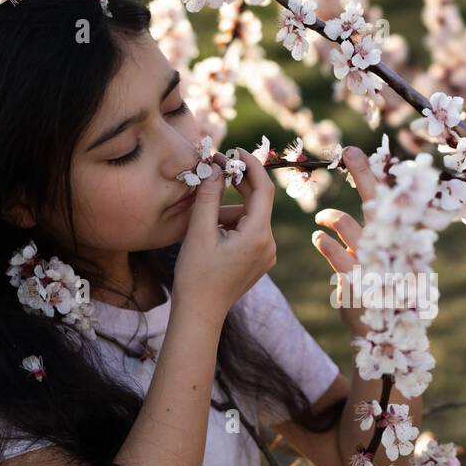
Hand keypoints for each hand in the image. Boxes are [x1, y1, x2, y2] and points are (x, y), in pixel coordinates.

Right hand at [174, 149, 276, 327]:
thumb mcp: (198, 232)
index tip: (234, 151)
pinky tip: (210, 234)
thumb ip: (208, 197)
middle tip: (214, 169)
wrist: (200, 313)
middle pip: (257, 203)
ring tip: (202, 223)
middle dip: (236, 185)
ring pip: (249, 218)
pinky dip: (231, 225)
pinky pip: (248, 232)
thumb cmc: (196, 275)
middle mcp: (269, 244)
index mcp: (258, 235)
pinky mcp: (258, 261)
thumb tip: (214, 168)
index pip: (263, 189)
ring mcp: (266, 254)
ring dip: (227, 210)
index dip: (250, 166)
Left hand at [311, 146, 377, 337]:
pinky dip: (324, 242)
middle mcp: (391, 248)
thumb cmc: (381, 300)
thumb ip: (367, 243)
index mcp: (398, 242)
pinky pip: (336, 252)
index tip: (353, 151)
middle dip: (364, 174)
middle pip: (377, 203)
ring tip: (320, 220)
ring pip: (350, 224)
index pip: (387, 202)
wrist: (385, 340)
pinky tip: (319, 238)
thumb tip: (347, 219)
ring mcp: (376, 263)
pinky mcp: (358, 281)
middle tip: (349, 152)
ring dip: (330, 217)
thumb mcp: (379, 268)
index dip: (371, 174)